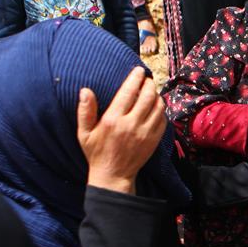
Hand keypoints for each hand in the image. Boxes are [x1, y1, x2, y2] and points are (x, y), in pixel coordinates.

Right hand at [77, 66, 165, 193]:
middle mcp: (131, 125)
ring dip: (156, 96)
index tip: (139, 70)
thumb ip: (85, 111)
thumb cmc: (96, 153)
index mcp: (113, 120)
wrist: (113, 176)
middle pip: (147, 96)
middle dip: (149, 84)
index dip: (135, 78)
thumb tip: (85, 90)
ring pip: (158, 106)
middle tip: (147, 79)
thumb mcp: (84, 133)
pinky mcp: (154, 140)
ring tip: (151, 92)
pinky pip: (163, 119)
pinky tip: (155, 107)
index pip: (128, 92)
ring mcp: (145, 133)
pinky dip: (161, 110)